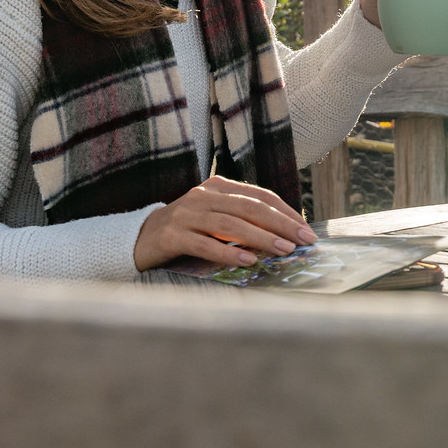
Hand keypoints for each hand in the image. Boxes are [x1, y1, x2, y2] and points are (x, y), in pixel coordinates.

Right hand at [133, 174, 317, 271]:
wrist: (140, 239)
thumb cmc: (188, 230)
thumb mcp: (216, 217)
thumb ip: (243, 220)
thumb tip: (286, 237)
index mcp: (218, 186)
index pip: (259, 196)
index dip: (285, 212)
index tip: (306, 230)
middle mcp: (203, 195)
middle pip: (249, 207)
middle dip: (280, 224)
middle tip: (303, 241)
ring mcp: (185, 214)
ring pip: (230, 224)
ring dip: (260, 238)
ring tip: (283, 250)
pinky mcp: (171, 235)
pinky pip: (204, 244)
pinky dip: (228, 253)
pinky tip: (248, 261)